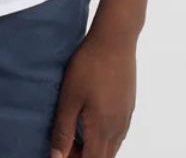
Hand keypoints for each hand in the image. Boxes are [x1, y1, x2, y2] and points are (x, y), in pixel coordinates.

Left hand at [49, 30, 135, 156]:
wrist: (115, 39)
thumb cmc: (90, 65)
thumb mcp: (69, 98)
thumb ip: (63, 130)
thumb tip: (57, 157)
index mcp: (102, 129)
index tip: (60, 154)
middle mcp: (118, 129)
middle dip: (83, 157)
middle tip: (65, 146)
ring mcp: (126, 118)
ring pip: (112, 147)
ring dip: (93, 148)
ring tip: (74, 135)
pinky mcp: (128, 107)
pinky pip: (117, 134)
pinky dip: (103, 137)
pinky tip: (90, 121)